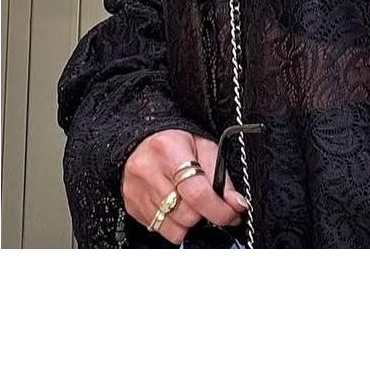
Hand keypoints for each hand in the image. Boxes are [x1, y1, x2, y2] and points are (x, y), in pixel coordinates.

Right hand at [121, 128, 248, 244]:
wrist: (139, 139)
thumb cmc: (175, 141)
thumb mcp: (203, 147)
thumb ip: (222, 176)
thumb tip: (237, 204)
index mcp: (168, 150)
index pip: (197, 193)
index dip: (220, 210)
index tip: (232, 214)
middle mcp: (148, 171)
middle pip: (187, 215)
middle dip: (204, 214)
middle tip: (208, 203)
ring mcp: (137, 191)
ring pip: (174, 228)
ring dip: (189, 222)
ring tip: (190, 203)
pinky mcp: (132, 206)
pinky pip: (159, 229)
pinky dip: (172, 223)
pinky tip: (174, 206)